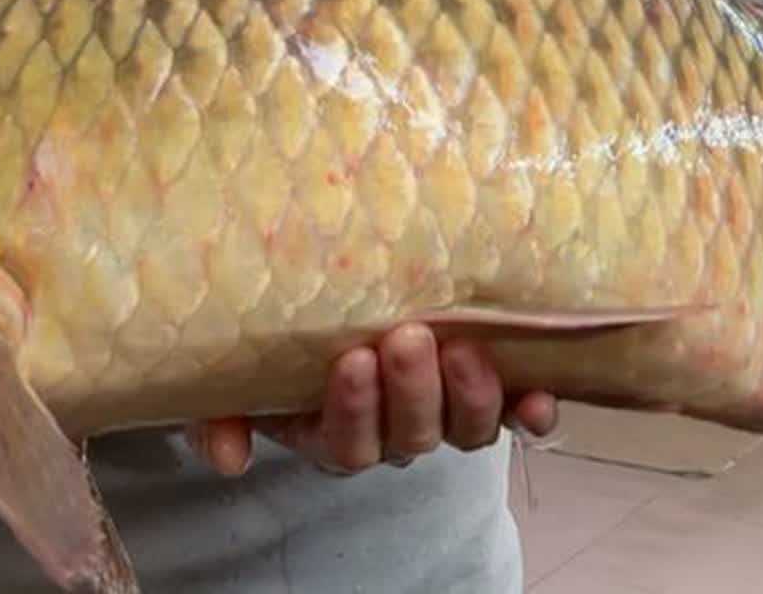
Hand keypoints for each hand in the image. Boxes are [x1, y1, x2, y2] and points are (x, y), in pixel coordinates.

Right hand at [185, 323, 557, 475]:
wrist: (335, 304)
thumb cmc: (284, 343)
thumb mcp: (243, 377)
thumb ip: (222, 415)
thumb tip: (227, 458)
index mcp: (333, 432)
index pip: (346, 443)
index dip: (352, 409)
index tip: (349, 359)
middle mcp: (395, 431)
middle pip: (411, 435)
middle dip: (411, 390)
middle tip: (407, 338)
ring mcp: (447, 413)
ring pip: (466, 428)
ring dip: (470, 394)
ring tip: (462, 347)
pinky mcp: (491, 391)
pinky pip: (518, 416)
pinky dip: (532, 412)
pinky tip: (540, 396)